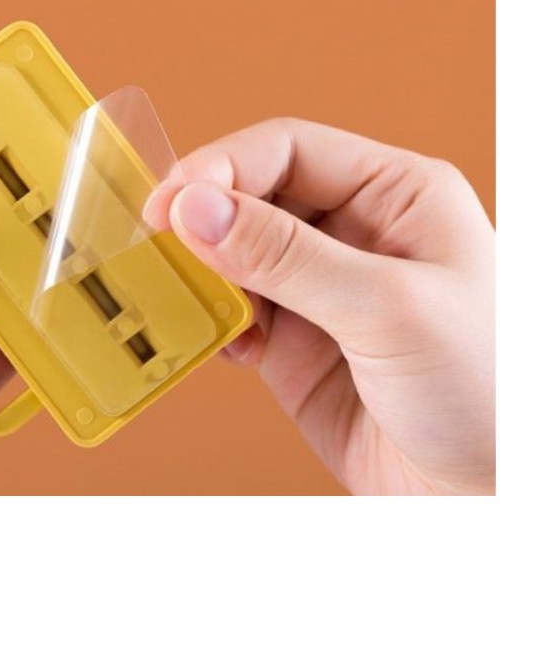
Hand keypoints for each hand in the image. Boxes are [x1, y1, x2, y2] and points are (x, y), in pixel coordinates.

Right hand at [145, 119, 494, 494]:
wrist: (485, 495)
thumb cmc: (485, 393)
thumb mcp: (388, 309)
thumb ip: (287, 257)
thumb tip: (198, 209)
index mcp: (396, 194)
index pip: (290, 150)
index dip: (223, 167)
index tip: (171, 203)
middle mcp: (354, 233)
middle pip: (255, 198)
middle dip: (205, 221)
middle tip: (161, 246)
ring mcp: (320, 289)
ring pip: (236, 257)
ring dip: (204, 274)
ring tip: (186, 297)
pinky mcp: (295, 342)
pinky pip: (236, 314)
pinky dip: (214, 322)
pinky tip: (221, 341)